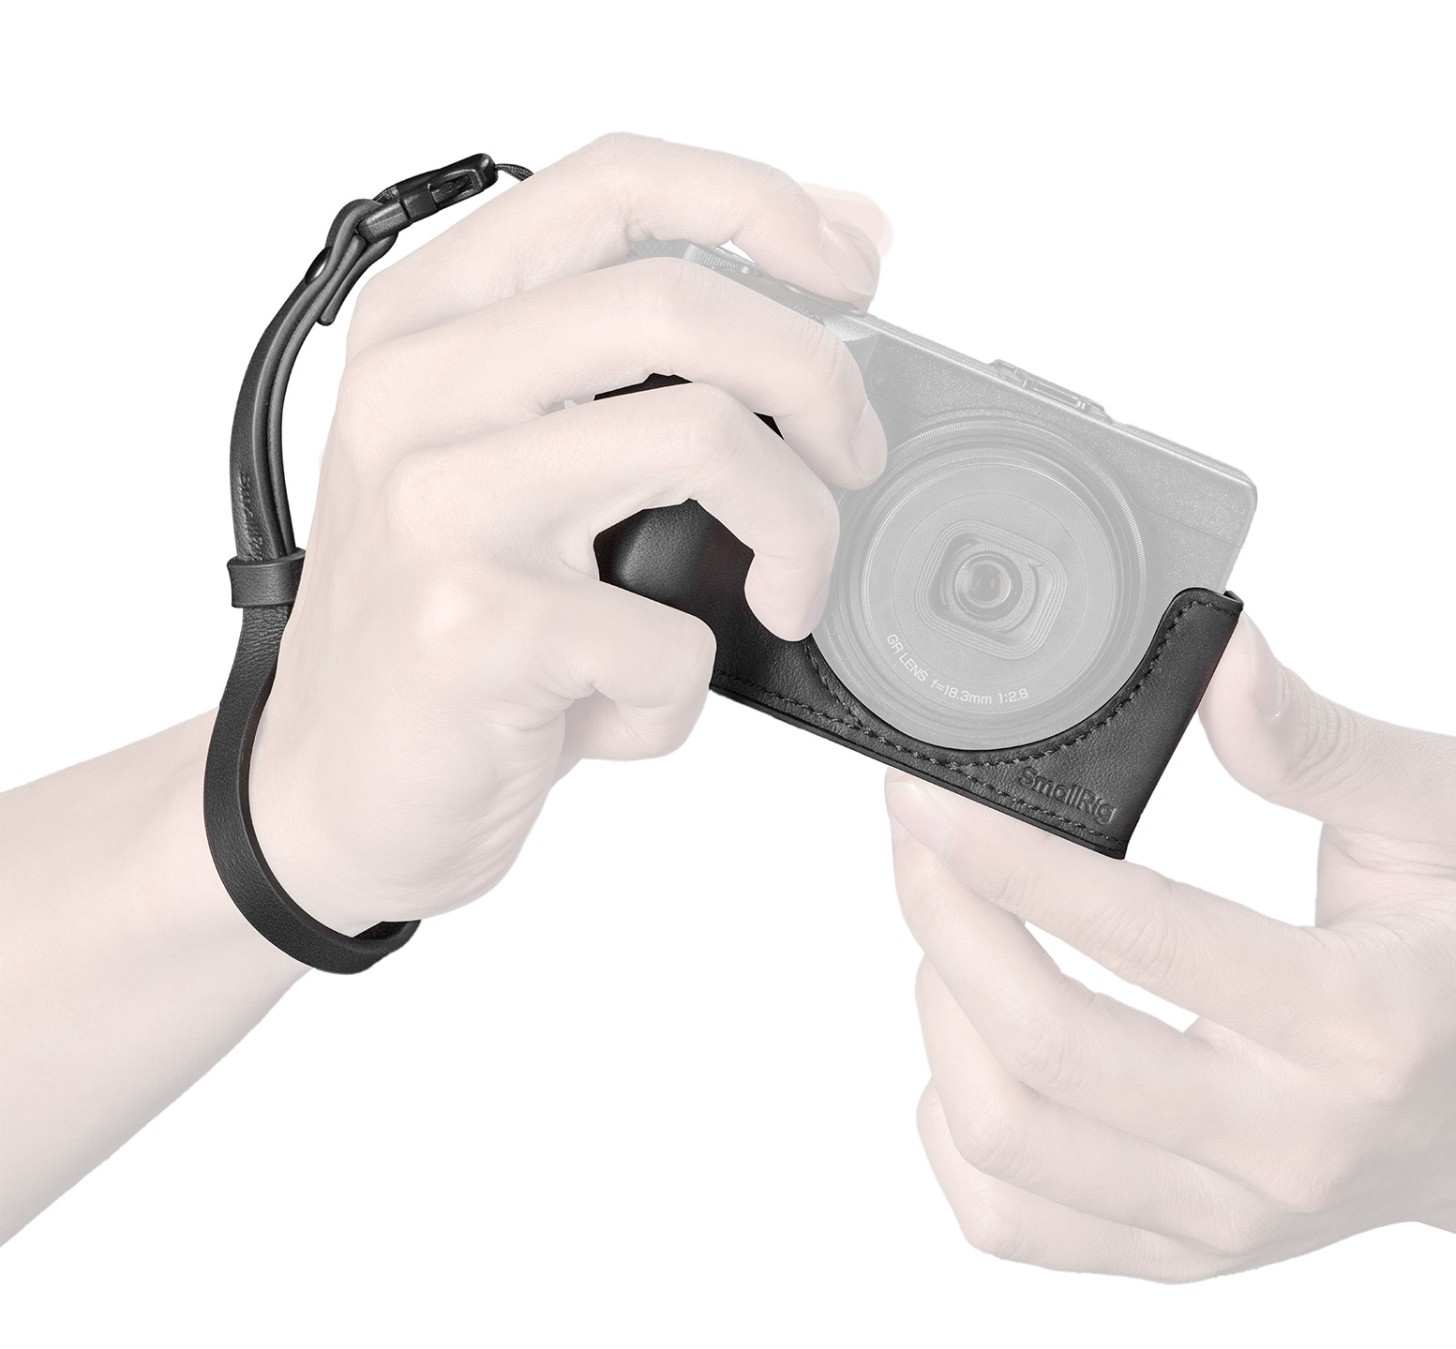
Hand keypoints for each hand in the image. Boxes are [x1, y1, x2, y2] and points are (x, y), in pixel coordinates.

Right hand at [249, 133, 889, 934]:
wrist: (333, 790)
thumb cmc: (441, 628)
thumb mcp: (514, 468)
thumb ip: (631, 375)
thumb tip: (827, 278)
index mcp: (430, 325)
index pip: (611, 183)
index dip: (760, 203)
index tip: (852, 268)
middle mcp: (419, 392)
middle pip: (678, 302)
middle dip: (819, 378)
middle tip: (854, 458)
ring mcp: (438, 507)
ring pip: (704, 439)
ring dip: (798, 533)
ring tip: (784, 599)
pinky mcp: (471, 629)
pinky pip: (668, 638)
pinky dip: (684, 692)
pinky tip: (626, 711)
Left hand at [886, 616, 1455, 1279]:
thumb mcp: (1450, 819)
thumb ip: (1321, 744)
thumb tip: (1215, 661)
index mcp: (1366, 1024)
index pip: (1147, 938)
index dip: (1012, 858)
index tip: (929, 798)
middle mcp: (1290, 1147)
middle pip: (1046, 1051)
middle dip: (946, 922)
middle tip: (916, 838)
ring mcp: (1227, 1222)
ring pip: (1006, 1141)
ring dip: (942, 1015)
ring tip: (953, 928)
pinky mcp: (1179, 1255)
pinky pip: (1009, 1219)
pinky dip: (952, 1125)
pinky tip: (975, 1044)